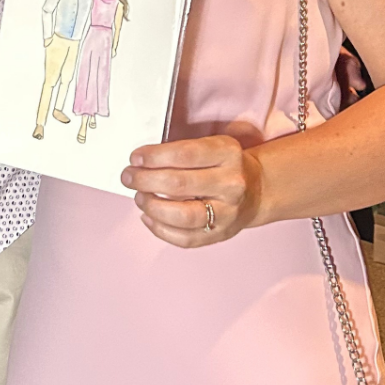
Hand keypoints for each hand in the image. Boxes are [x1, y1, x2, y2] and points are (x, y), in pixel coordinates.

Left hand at [121, 135, 262, 247]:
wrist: (256, 189)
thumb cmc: (221, 165)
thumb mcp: (210, 146)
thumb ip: (179, 151)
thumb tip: (139, 162)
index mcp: (228, 154)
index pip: (184, 154)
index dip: (153, 157)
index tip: (135, 158)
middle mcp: (231, 184)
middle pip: (178, 184)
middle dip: (144, 180)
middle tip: (128, 177)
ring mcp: (228, 213)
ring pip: (182, 216)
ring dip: (151, 206)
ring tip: (139, 197)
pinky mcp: (220, 234)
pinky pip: (185, 239)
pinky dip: (159, 229)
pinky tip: (148, 217)